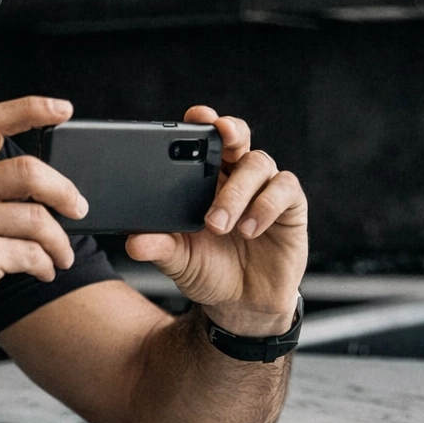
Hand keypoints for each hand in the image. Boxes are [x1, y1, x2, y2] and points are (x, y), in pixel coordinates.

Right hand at [0, 96, 87, 348]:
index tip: (63, 109)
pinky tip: (42, 271)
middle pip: (30, 172)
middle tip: (78, 209)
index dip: (33, 109)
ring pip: (37, 220)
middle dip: (65, 192)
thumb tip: (39, 179)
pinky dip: (45, 265)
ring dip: (59, 242)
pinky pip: (31, 254)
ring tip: (59, 256)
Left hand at [124, 106, 306, 336]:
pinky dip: (265, 205)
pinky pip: (284, 188)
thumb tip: (134, 241)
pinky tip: (249, 228)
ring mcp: (265, 190)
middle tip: (220, 135)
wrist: (241, 306)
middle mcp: (236, 178)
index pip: (205, 141)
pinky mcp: (290, 207)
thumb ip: (159, 248)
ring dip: (237, 190)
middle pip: (238, 137)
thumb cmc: (210, 273)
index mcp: (205, 180)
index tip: (196, 116)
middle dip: (229, 131)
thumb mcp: (178, 262)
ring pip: (258, 163)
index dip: (203, 122)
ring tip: (219, 224)